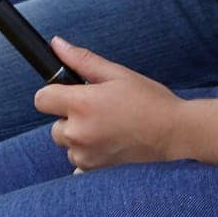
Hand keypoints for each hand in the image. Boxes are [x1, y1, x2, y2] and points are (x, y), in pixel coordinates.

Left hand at [34, 37, 187, 170]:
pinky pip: (78, 163)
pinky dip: (89, 155)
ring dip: (80, 137)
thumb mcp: (117, 74)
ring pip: (68, 144)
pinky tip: (111, 145)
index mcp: (82, 105)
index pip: (42, 99)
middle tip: (99, 111)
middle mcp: (79, 133)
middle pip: (55, 124)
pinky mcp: (94, 172)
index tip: (70, 93)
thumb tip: (56, 44)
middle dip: (71, 117)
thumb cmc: (149, 101)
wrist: (175, 134)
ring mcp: (85, 156)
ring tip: (109, 128)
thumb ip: (82, 60)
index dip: (54, 94)